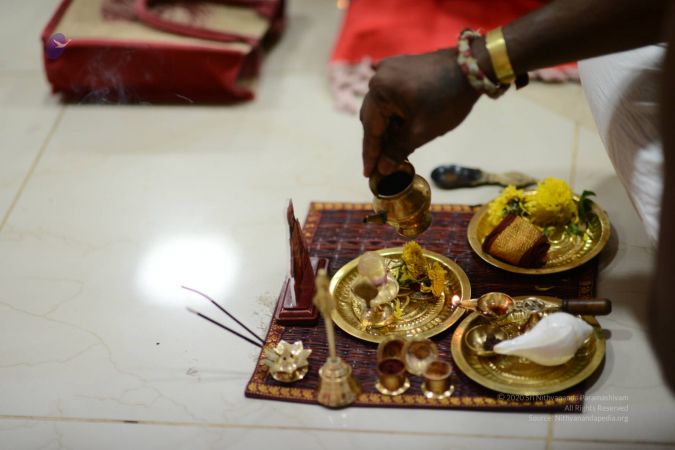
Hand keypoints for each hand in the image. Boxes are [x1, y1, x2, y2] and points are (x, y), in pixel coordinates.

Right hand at [360, 48, 480, 176]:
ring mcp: (389, 69)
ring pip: (381, 107)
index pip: (370, 130)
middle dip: (379, 141)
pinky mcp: (400, 67)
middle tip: (384, 165)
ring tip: (397, 148)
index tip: (369, 174)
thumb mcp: (422, 131)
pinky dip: (394, 113)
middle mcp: (378, 76)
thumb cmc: (448, 100)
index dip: (370, 155)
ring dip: (388, 127)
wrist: (474, 67)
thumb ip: (397, 151)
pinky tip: (404, 127)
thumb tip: (382, 169)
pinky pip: (390, 96)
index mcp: (379, 91)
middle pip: (372, 117)